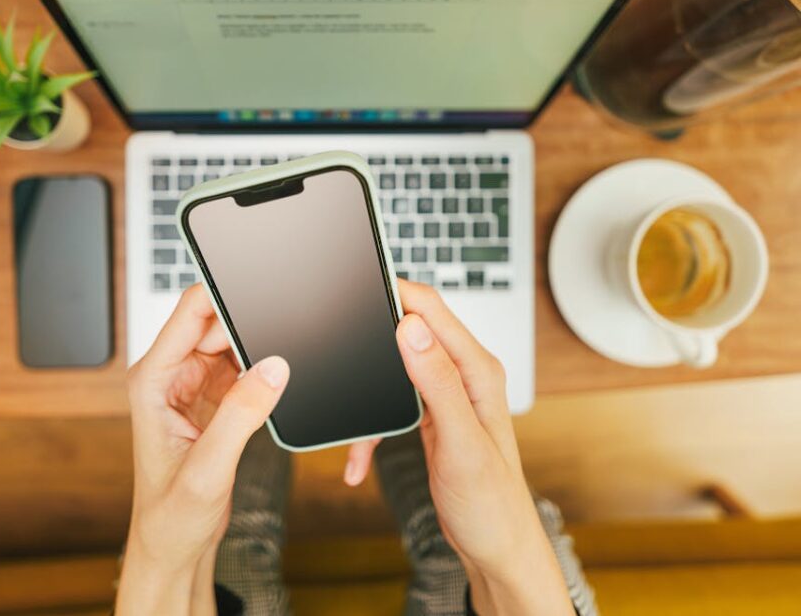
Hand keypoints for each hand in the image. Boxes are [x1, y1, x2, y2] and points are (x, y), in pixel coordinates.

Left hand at [116, 285, 289, 615]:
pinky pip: (241, 365)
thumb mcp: (208, 468)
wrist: (175, 545)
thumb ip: (242, 415)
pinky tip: (267, 392)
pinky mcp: (213, 398)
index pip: (190, 312)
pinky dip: (259, 371)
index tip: (262, 299)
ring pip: (231, 341)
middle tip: (275, 350)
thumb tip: (273, 368)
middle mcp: (169, 375)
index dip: (225, 297)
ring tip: (268, 380)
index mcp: (153, 380)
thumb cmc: (172, 515)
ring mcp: (192, 384)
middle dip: (248, 328)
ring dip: (254, 351)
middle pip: (215, 321)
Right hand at [347, 280, 573, 614]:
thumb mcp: (461, 443)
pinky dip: (371, 430)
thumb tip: (411, 328)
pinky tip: (359, 461)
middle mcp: (464, 375)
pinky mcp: (433, 414)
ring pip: (395, 367)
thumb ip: (437, 383)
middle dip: (374, 338)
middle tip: (342, 354)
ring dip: (369, 392)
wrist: (496, 547)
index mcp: (477, 371)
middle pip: (411, 330)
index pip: (431, 309)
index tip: (358, 291)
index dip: (395, 291)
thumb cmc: (491, 504)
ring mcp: (447, 394)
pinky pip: (393, 404)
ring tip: (353, 426)